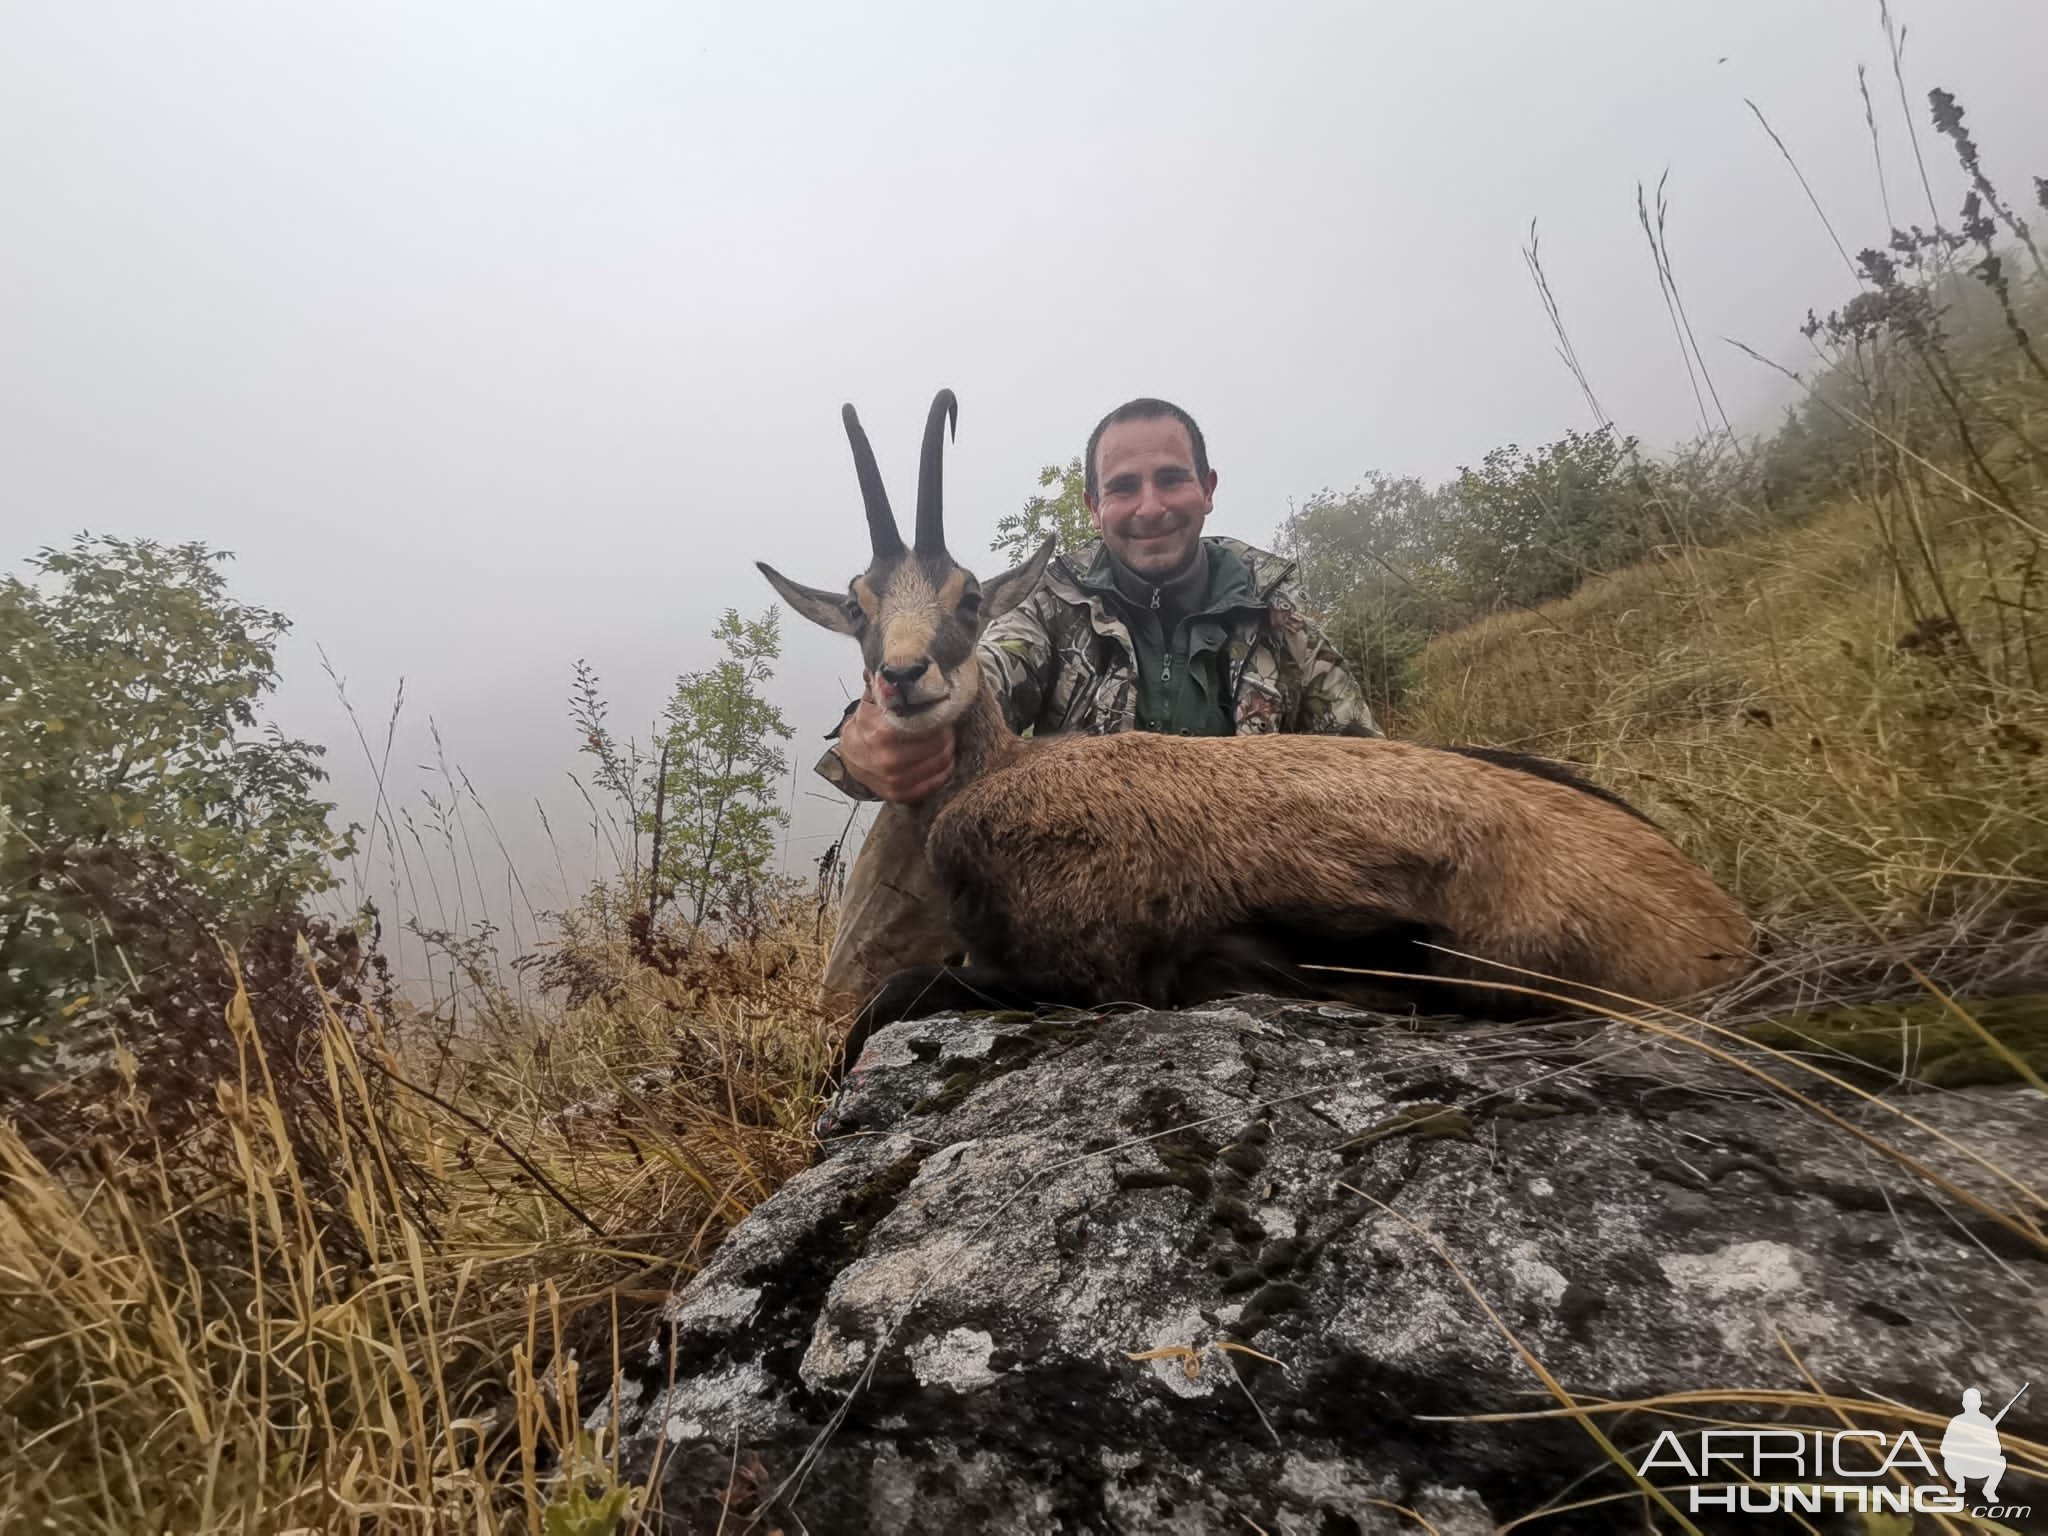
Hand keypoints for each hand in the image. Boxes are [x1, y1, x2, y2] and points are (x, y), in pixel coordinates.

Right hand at [838, 686, 955, 801]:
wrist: (850, 757)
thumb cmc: (866, 725)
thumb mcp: (872, 701)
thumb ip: (885, 683)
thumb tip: (896, 660)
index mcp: (882, 733)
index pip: (926, 724)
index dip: (939, 716)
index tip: (942, 709)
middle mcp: (888, 760)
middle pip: (938, 746)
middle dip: (947, 734)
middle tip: (947, 726)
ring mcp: (894, 780)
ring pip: (940, 764)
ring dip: (948, 751)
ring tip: (946, 740)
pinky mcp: (900, 794)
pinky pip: (934, 783)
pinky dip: (943, 770)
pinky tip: (942, 759)